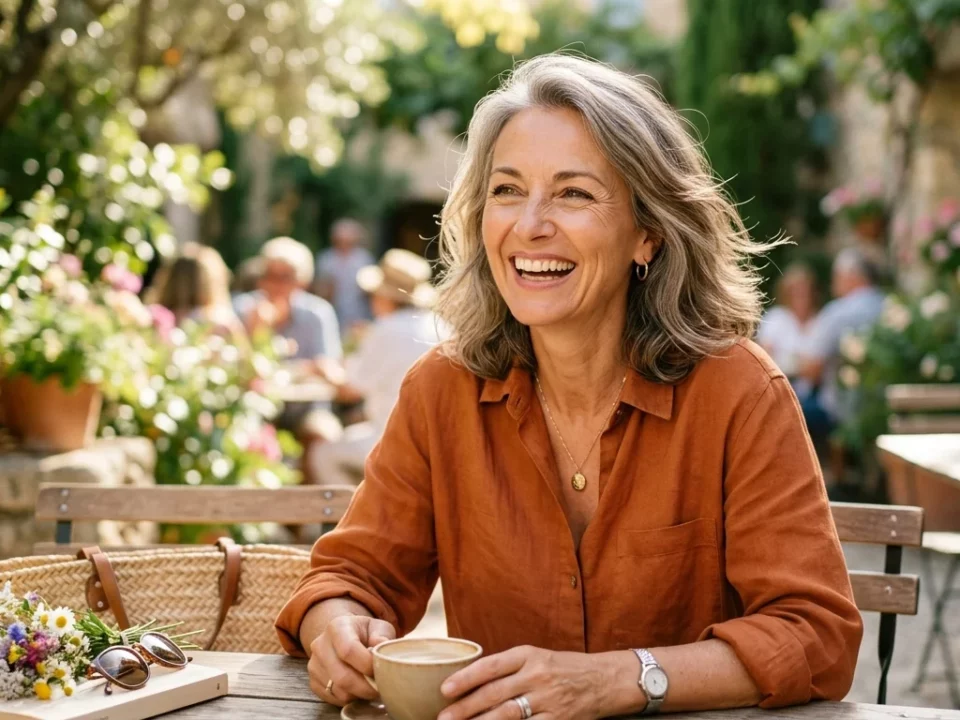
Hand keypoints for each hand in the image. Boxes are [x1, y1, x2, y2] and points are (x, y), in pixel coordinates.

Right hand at [307, 615, 395, 706]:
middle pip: (342, 676)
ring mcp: (314, 664)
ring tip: (371, 687)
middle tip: (381, 688)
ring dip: (359, 694)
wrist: (345, 636)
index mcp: (337, 627)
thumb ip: (382, 638)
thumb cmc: (365, 633)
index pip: (349, 650)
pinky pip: (333, 698)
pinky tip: (359, 689)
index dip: (367, 665)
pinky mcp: (313, 681)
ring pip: (338, 691)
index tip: (382, 670)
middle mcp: (320, 645)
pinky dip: (349, 698)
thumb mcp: (378, 627)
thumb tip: (382, 654)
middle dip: (366, 687)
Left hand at [438, 646, 614, 719]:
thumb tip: (472, 682)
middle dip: (465, 708)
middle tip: (443, 717)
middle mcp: (537, 675)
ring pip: (508, 715)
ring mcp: (548, 700)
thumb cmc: (565, 668)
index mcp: (529, 655)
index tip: (445, 689)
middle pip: (495, 693)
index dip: (466, 678)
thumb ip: (509, 668)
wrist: (606, 680)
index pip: (491, 666)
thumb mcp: (538, 657)